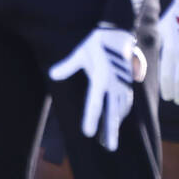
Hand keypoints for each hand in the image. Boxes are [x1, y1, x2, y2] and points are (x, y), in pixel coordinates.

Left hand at [49, 24, 136, 150]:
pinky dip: (123, 108)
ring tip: (112, 137)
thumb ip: (67, 66)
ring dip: (117, 122)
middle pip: (112, 111)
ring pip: (120, 107)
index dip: (91, 119)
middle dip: (111, 130)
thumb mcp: (80, 53)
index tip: (88, 134)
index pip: (94, 104)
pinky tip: (121, 115)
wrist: (117, 30)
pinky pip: (126, 98)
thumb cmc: (95, 42)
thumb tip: (52, 75)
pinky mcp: (126, 79)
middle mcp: (113, 83)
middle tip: (110, 148)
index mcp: (101, 78)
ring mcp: (122, 82)